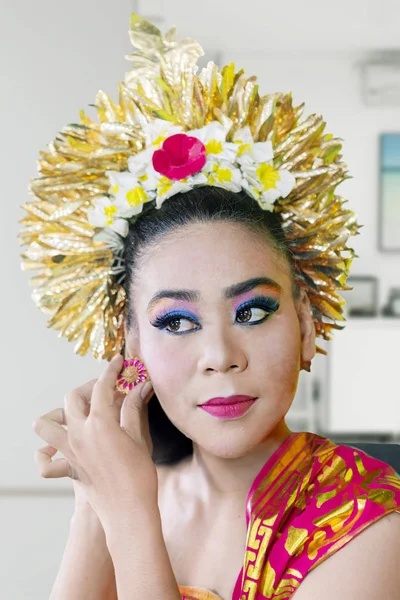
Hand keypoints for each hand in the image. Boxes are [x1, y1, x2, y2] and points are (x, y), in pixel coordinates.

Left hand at [32, 354, 156, 527]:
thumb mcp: (139, 437)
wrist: (128, 511)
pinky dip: (46, 453)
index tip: (118, 362)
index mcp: (100, 423)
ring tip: (77, 414)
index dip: (111, 370)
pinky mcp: (69, 468)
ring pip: (45, 425)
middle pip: (73, 397)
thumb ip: (134, 408)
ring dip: (57, 415)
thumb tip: (141, 386)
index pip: (102, 386)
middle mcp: (79, 434)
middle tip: (108, 390)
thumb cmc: (139, 475)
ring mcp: (70, 452)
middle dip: (89, 388)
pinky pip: (46, 462)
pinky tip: (59, 448)